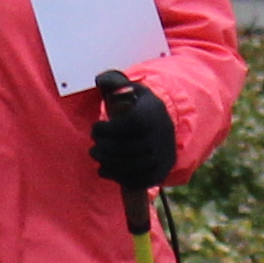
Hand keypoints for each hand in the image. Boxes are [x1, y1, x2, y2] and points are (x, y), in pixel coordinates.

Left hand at [88, 71, 177, 192]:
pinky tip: (105, 170)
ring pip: (131, 167)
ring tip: (97, 156)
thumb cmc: (142, 105)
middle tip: (94, 146)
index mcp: (152, 114)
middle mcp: (160, 136)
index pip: (127, 126)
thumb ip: (113, 81)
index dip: (106, 130)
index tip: (96, 128)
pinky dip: (118, 178)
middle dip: (103, 148)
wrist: (168, 124)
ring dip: (108, 163)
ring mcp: (162, 156)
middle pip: (127, 148)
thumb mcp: (131, 88)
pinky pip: (138, 181)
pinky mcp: (161, 172)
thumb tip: (100, 81)